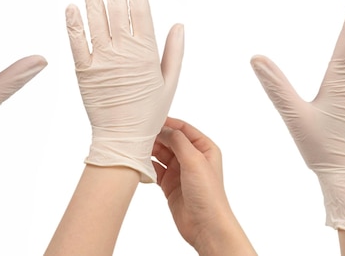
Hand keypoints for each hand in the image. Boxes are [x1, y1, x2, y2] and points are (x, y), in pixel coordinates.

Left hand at [65, 0, 183, 181]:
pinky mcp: (83, 71)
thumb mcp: (170, 82)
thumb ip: (174, 52)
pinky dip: (73, 23)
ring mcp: (102, 60)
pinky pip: (77, 43)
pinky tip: (71, 5)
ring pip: (96, 20)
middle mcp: (124, 52)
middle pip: (117, 8)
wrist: (123, 139)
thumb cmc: (149, 113)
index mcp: (147, 52)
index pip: (141, 9)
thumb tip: (178, 25)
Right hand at [152, 117, 255, 255]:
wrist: (206, 225)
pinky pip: (155, 170)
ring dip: (150, 151)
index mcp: (204, 148)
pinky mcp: (170, 184)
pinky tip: (140, 164)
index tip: (150, 119)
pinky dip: (147, 166)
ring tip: (136, 148)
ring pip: (161, 154)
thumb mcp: (194, 160)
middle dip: (155, 137)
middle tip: (139, 135)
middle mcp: (192, 158)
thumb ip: (178, 141)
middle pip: (170, 140)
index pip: (183, 129)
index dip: (167, 123)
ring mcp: (180, 171)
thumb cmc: (208, 194)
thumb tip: (164, 128)